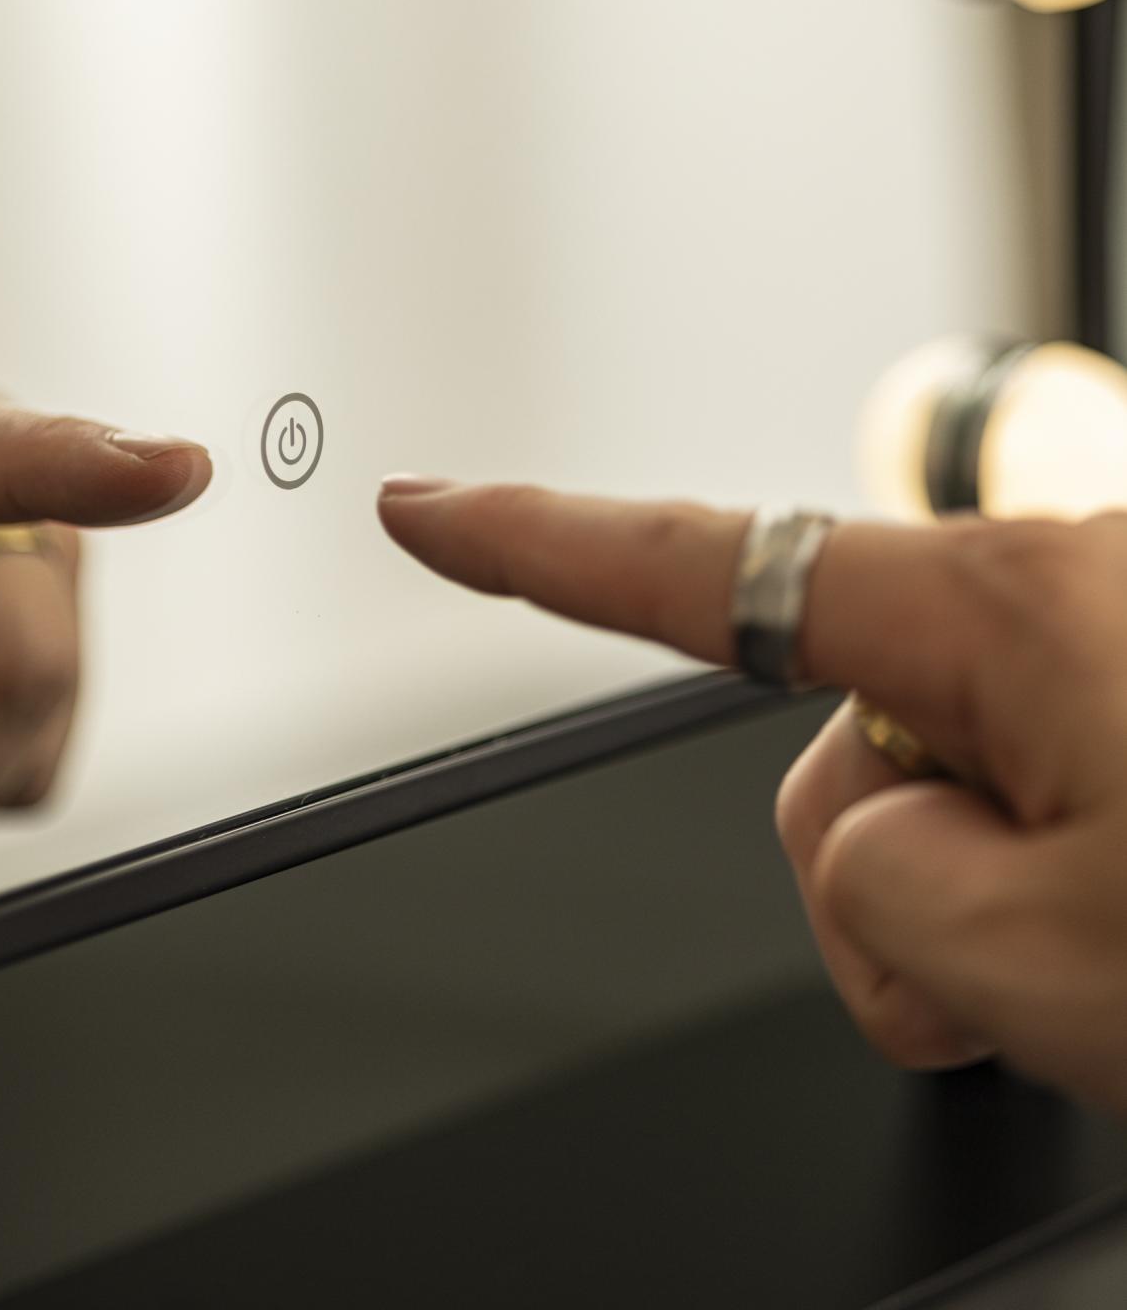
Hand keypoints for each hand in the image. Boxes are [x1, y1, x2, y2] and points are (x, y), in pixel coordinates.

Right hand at [379, 476, 1126, 1113]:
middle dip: (895, 886)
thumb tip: (868, 838)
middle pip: (838, 754)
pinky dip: (1056, 872)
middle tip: (1048, 974)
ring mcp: (1109, 632)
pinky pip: (1027, 778)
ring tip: (1121, 951)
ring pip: (936, 794)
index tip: (427, 510)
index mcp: (1004, 610)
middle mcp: (1056, 586)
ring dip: (993, 907)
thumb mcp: (1044, 959)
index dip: (535, 544)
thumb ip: (866, 884)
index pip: (703, 574)